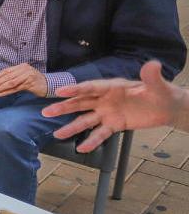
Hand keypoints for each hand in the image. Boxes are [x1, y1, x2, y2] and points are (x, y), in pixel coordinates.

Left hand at [0, 63, 47, 97]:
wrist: (48, 85)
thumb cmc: (34, 82)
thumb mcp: (23, 77)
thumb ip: (13, 77)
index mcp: (21, 66)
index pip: (6, 71)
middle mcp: (25, 69)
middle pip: (7, 76)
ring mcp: (28, 76)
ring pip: (11, 82)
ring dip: (0, 87)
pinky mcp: (30, 83)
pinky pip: (15, 88)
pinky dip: (7, 91)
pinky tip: (0, 94)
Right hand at [43, 60, 184, 151]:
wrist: (167, 107)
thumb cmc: (163, 93)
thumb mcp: (158, 85)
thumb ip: (152, 76)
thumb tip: (152, 64)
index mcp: (113, 87)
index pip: (91, 87)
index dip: (76, 89)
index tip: (60, 91)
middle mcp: (106, 99)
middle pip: (81, 103)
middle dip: (64, 107)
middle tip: (46, 112)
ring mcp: (108, 113)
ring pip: (86, 120)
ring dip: (72, 127)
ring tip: (57, 134)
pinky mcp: (114, 125)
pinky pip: (100, 134)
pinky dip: (91, 141)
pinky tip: (81, 148)